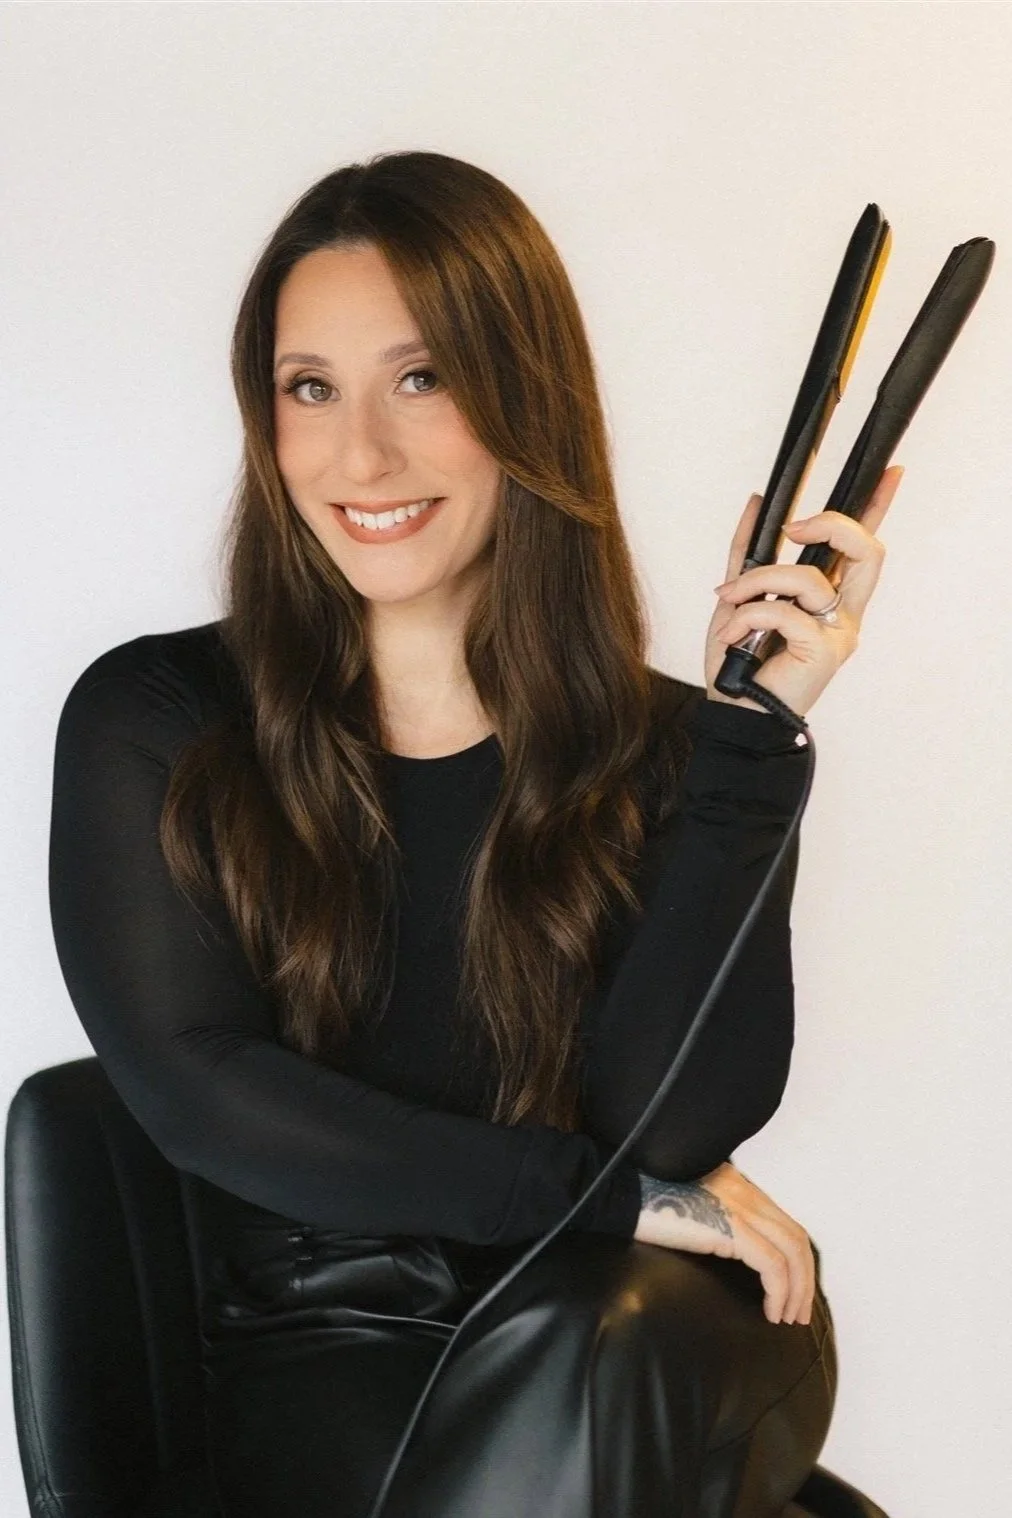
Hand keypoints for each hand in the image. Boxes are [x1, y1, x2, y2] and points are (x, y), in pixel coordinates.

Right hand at [633, 1159, 815, 1324]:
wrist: (620, 1193)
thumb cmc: (644, 1202)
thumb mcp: (691, 1204)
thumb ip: (715, 1217)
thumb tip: (729, 1250)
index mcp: (737, 1185)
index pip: (784, 1222)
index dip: (797, 1260)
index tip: (794, 1291)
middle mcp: (744, 1192)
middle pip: (795, 1237)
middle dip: (804, 1279)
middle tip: (799, 1313)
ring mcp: (739, 1206)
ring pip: (791, 1252)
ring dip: (797, 1290)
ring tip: (787, 1318)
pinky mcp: (729, 1227)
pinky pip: (771, 1265)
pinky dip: (778, 1292)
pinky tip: (769, 1312)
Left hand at [704, 465, 903, 719]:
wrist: (733, 713)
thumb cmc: (740, 663)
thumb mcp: (738, 598)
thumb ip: (748, 554)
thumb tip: (758, 502)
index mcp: (831, 598)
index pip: (863, 548)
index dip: (880, 508)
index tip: (890, 472)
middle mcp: (844, 614)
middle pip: (868, 551)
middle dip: (832, 525)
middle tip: (793, 527)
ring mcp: (839, 633)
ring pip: (809, 578)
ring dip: (758, 580)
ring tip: (728, 599)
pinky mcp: (824, 651)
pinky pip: (785, 610)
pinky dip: (748, 615)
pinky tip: (731, 636)